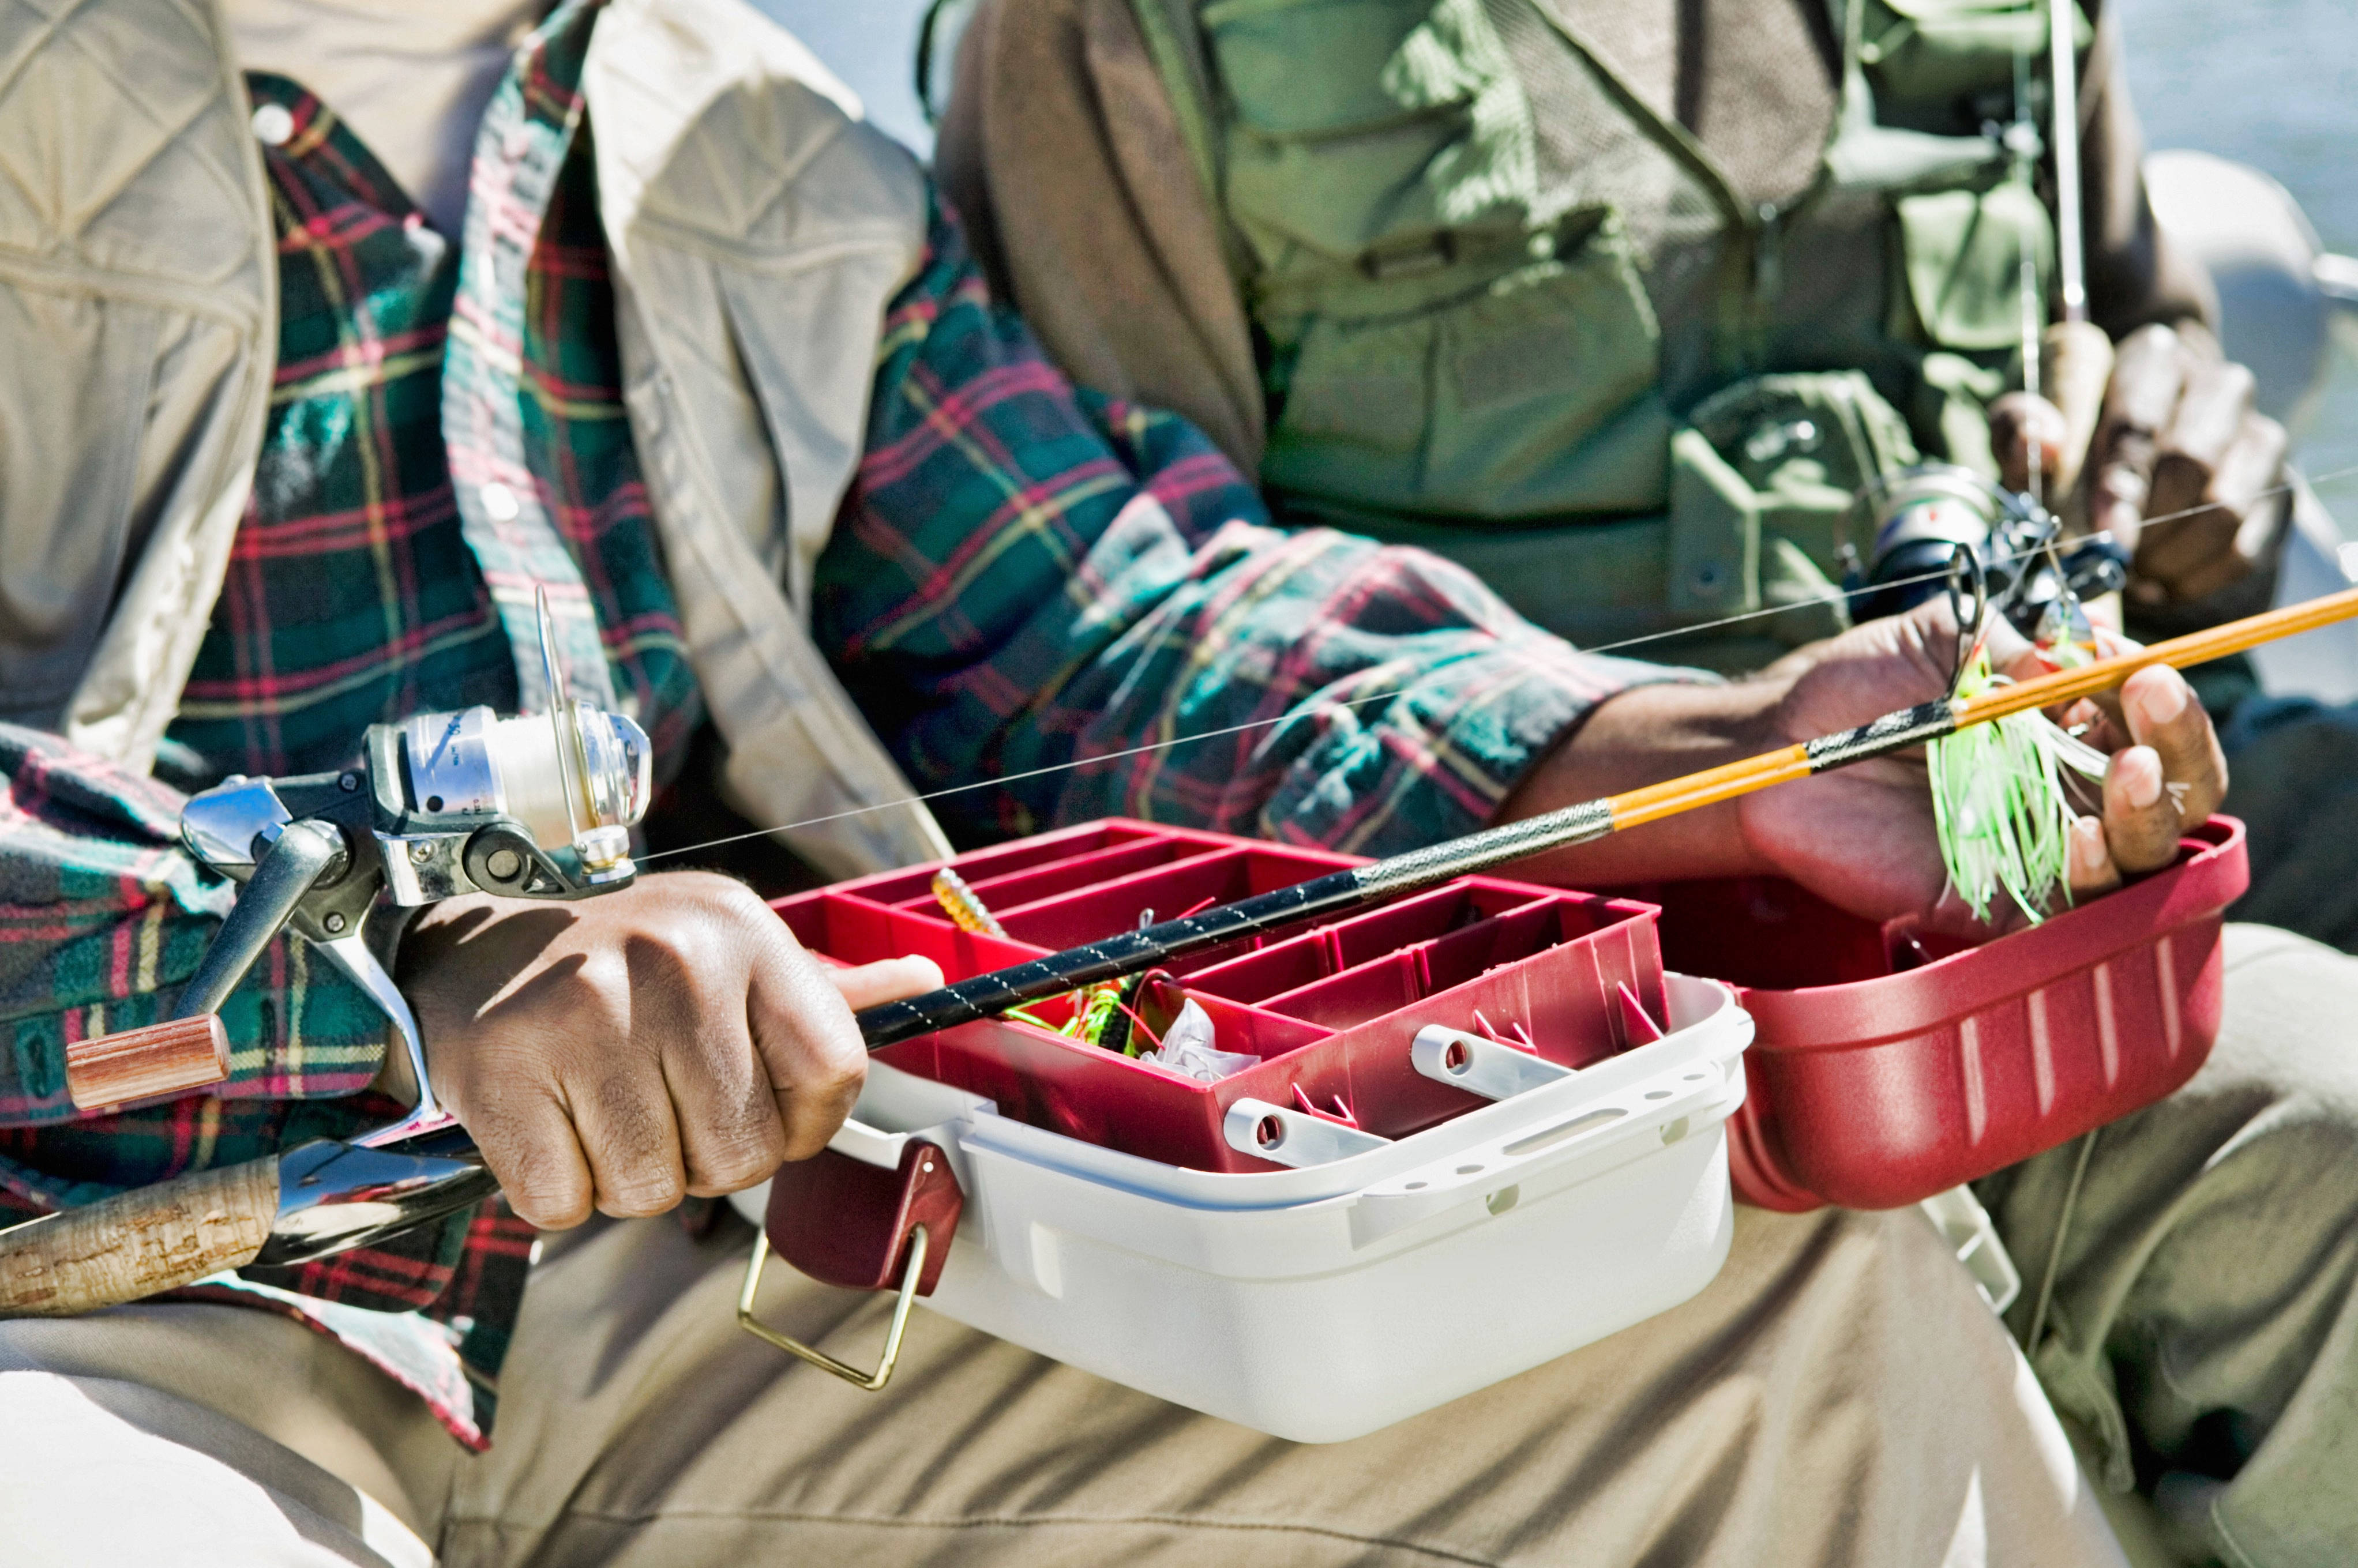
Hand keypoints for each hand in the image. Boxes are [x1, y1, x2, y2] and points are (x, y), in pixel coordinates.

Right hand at [395, 871, 942, 1227]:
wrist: (471, 951)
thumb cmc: (623, 968)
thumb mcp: (726, 951)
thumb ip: (823, 991)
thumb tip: (926, 979)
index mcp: (744, 936)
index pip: (835, 1073)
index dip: (805, 1124)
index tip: (758, 1111)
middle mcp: (676, 963)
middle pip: (745, 1156)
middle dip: (704, 1159)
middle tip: (657, 1104)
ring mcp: (586, 1016)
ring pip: (654, 1191)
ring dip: (627, 1176)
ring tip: (598, 1106)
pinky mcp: (504, 1073)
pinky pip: (565, 1202)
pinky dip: (557, 1186)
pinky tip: (548, 1120)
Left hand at [1498, 602, 2227, 936]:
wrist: (1780, 747)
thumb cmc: (1856, 689)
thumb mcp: (1940, 636)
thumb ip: (2012, 642)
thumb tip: (2073, 664)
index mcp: (2065, 725)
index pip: (2153, 722)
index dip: (2164, 696)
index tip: (2140, 665)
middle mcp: (2064, 788)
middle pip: (2173, 787)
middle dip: (2182, 744)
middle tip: (2151, 703)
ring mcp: (2036, 847)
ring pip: (2141, 849)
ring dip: (2154, 809)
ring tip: (2130, 769)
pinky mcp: (1996, 898)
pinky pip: (2069, 901)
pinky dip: (2094, 870)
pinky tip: (2084, 836)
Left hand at [1992, 323, 2287, 606]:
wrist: (2142, 448)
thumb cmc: (2073, 438)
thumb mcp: (2028, 425)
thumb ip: (2019, 425)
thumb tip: (2042, 440)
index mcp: (2152, 359)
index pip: (2140, 420)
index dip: (2120, 483)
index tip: (2103, 535)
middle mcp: (2218, 386)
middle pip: (2190, 463)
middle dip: (2145, 524)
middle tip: (2110, 559)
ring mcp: (2259, 436)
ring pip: (2227, 508)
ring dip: (2170, 557)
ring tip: (2130, 573)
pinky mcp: (2280, 489)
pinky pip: (2246, 548)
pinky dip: (2197, 579)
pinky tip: (2160, 584)